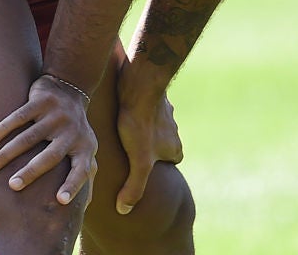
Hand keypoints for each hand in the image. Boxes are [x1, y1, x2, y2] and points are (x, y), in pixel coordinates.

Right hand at [0, 73, 97, 205]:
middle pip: (51, 156)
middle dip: (31, 172)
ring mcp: (59, 115)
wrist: (72, 87)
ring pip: (30, 137)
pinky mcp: (44, 100)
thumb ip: (87, 172)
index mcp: (85, 147)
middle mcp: (73, 131)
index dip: (73, 184)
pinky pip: (21, 116)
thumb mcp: (86, 147)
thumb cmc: (74, 129)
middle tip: (13, 185)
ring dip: (8, 154)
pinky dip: (5, 128)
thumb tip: (86, 206)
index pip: (83, 169)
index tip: (61, 200)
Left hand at [113, 58, 184, 214]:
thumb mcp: (139, 160)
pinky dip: (138, 115)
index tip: (143, 172)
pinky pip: (146, 111)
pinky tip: (123, 116)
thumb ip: (134, 187)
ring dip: (143, 132)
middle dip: (150, 151)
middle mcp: (174, 130)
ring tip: (123, 136)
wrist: (141, 85)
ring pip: (154, 128)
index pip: (171, 164)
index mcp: (174, 147)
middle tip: (131, 156)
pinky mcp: (153, 98)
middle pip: (162, 146)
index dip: (158, 169)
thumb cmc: (140, 123)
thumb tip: (125, 211)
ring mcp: (165, 112)